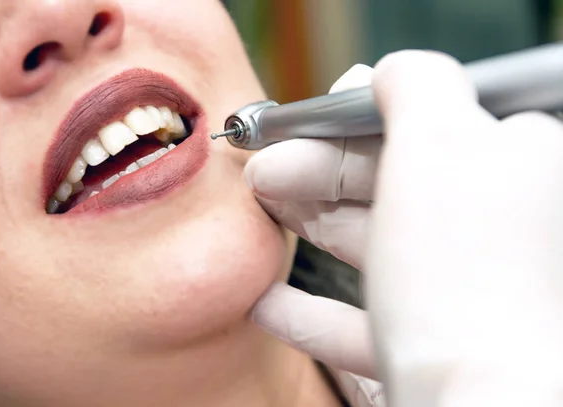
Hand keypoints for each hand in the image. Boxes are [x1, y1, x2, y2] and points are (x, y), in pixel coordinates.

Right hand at [247, 51, 562, 405]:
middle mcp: (496, 230)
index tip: (299, 129)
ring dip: (310, 230)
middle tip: (264, 176)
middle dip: (317, 175)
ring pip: (375, 248)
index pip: (426, 126)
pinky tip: (268, 302)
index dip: (353, 124)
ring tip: (262, 217)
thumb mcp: (439, 141)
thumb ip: (416, 85)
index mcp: (518, 169)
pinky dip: (311, 311)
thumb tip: (387, 73)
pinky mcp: (433, 346)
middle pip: (392, 187)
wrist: (479, 406)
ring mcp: (463, 292)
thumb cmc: (463, 274)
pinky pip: (363, 319)